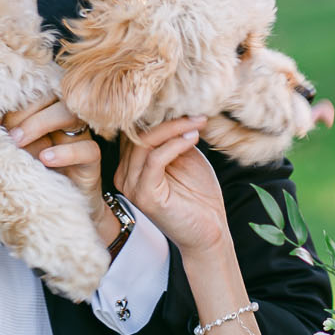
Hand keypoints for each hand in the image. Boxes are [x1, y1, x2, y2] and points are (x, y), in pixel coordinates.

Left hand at [4, 99, 114, 249]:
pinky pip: (88, 149)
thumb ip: (4, 135)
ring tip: (20, 143)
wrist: (57, 211)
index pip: (37, 93)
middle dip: (27, 112)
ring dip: (41, 123)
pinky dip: (65, 152)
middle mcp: (64, 123)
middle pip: (54, 97)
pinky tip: (46, 160)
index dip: (19, 102)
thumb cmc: (31, 177)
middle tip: (9, 135)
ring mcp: (80, 139)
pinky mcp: (92, 162)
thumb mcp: (13, 154)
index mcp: (45, 114)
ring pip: (71, 115)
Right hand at [114, 116, 227, 255]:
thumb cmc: (198, 196)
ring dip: (174, 129)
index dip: (158, 114)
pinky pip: (154, 160)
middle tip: (196, 112)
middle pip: (137, 134)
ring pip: (144, 144)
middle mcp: (125, 175)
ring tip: (197, 123)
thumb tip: (176, 107)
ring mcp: (132, 186)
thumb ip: (174, 137)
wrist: (208, 231)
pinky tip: (192, 138)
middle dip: (168, 118)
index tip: (186, 104)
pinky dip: (174, 144)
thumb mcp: (185, 157)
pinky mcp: (145, 196)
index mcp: (131, 165)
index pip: (135, 130)